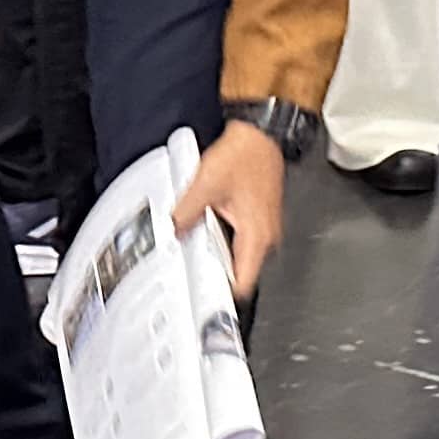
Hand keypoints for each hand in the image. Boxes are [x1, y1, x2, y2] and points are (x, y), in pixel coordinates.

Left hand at [173, 120, 288, 294]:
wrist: (261, 134)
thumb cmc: (245, 155)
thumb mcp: (207, 183)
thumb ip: (186, 212)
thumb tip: (173, 231)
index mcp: (257, 236)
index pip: (242, 284)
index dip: (222, 297)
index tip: (204, 303)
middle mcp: (265, 238)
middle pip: (238, 274)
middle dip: (214, 277)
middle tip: (191, 274)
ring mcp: (263, 230)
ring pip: (237, 258)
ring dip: (217, 257)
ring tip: (197, 250)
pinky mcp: (258, 221)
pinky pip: (239, 242)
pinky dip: (222, 242)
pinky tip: (207, 231)